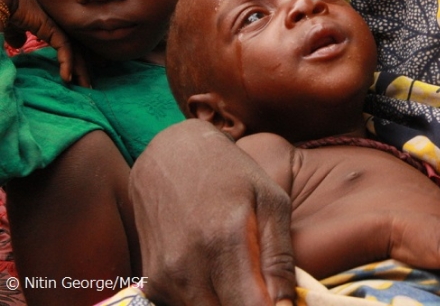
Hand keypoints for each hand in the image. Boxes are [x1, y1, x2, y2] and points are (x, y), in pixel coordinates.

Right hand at [0, 0, 88, 85]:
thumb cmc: (1, 4)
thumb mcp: (9, 25)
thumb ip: (16, 34)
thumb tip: (18, 44)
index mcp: (47, 25)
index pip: (67, 46)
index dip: (73, 61)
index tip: (76, 79)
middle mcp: (55, 25)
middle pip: (76, 49)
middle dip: (84, 69)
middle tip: (89, 88)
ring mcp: (54, 24)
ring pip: (74, 50)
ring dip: (81, 70)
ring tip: (85, 87)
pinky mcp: (48, 25)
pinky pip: (64, 46)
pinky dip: (67, 62)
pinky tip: (67, 77)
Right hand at [130, 119, 295, 305]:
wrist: (172, 153)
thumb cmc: (231, 173)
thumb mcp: (271, 201)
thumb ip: (279, 258)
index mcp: (223, 241)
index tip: (281, 302)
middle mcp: (188, 265)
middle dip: (251, 305)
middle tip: (264, 288)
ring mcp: (165, 276)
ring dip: (229, 303)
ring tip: (243, 275)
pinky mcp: (153, 281)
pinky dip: (207, 299)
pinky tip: (218, 273)